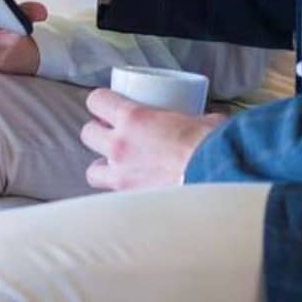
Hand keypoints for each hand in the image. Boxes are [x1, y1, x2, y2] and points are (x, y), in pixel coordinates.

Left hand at [78, 89, 222, 191]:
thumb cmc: (210, 145)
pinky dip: (120, 193)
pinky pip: (114, 196)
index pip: (97, 101)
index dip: (100, 101)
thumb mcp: (201, 119)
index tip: (108, 104)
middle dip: (98, 133)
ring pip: (92, 171)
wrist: (214, 176)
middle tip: (113, 134)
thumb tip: (205, 121)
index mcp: (133, 118)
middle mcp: (120, 146)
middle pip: (87, 133)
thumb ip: (193, 118)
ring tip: (117, 167)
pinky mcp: (131, 200)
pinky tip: (133, 192)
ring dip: (102, 167)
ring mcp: (122, 176)